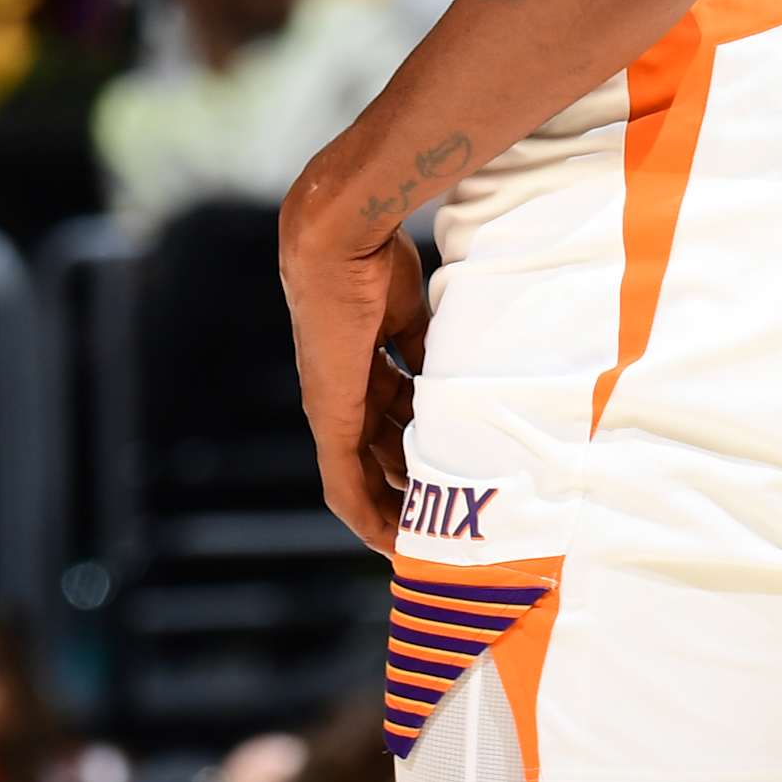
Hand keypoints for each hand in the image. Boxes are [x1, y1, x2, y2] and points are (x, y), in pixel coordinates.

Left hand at [280, 178, 430, 551]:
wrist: (342, 241)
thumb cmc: (377, 262)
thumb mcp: (412, 316)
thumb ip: (425, 351)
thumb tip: (450, 381)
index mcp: (364, 366)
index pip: (391, 422)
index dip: (416, 450)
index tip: (447, 475)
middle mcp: (346, 393)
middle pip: (378, 455)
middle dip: (409, 486)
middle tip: (446, 519)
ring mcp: (335, 407)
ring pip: (364, 473)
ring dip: (394, 505)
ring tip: (430, 535)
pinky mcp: (331, 416)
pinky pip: (343, 481)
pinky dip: (365, 513)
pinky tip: (388, 540)